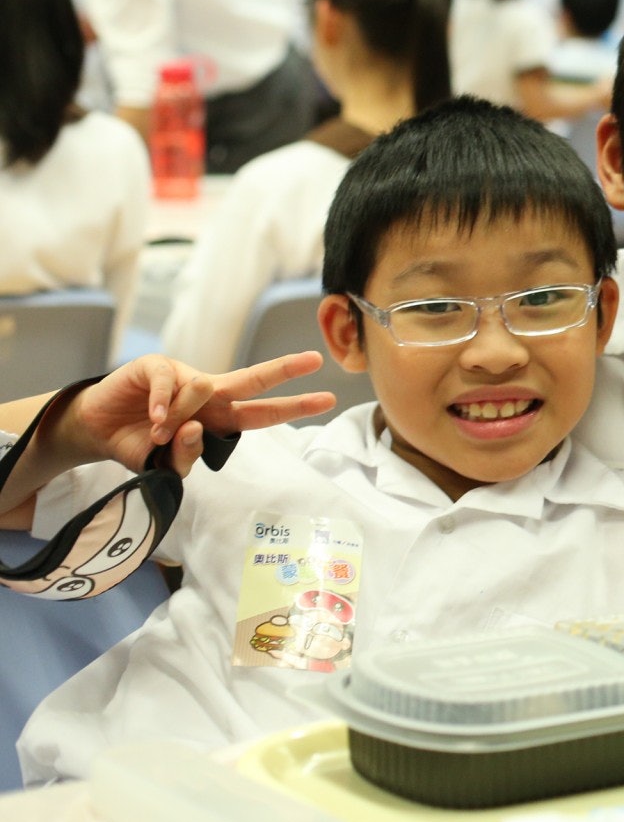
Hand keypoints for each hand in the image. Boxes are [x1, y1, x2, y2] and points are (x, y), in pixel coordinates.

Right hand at [55, 352, 336, 477]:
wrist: (97, 429)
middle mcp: (209, 393)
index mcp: (219, 417)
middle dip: (284, 370)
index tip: (328, 399)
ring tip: (159, 433)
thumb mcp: (167, 462)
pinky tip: (153, 415)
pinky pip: (167, 382)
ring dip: (180, 418)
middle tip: (315, 358)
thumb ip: (186, 456)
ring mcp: (183, 376)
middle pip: (252, 380)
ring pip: (202, 390)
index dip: (293, 406)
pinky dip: (161, 402)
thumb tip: (194, 429)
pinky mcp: (155, 366)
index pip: (262, 413)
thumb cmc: (142, 444)